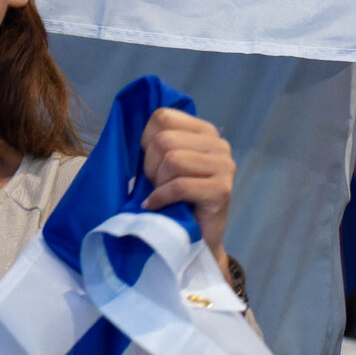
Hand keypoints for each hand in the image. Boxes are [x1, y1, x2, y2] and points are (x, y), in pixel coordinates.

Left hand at [140, 106, 235, 269]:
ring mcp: (224, 166)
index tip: (150, 161)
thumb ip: (158, 141)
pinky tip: (156, 205)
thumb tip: (131, 127)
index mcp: (204, 130)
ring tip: (161, 193)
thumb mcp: (165, 162)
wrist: (197, 238)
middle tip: (155, 183)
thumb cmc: (176, 197)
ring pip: (173, 160)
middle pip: (164, 139)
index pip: (163, 116)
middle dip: (150, 165)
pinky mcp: (222, 190)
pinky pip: (180, 186)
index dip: (147, 139)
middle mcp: (218, 144)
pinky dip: (161, 197)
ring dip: (158, 182)